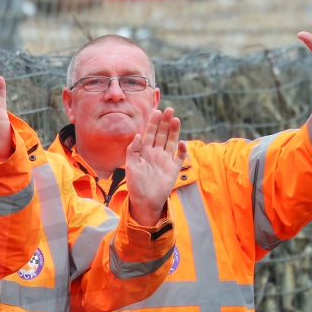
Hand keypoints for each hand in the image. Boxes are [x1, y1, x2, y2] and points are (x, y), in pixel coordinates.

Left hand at [125, 107, 186, 225]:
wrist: (144, 201)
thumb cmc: (135, 184)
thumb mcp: (130, 166)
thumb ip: (133, 150)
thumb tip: (138, 135)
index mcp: (144, 151)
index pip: (150, 133)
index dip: (153, 123)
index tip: (157, 111)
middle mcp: (156, 153)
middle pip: (162, 134)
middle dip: (165, 122)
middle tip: (169, 110)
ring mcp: (166, 160)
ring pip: (171, 142)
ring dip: (174, 131)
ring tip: (176, 119)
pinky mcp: (174, 169)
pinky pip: (179, 157)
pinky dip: (181, 150)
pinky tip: (181, 142)